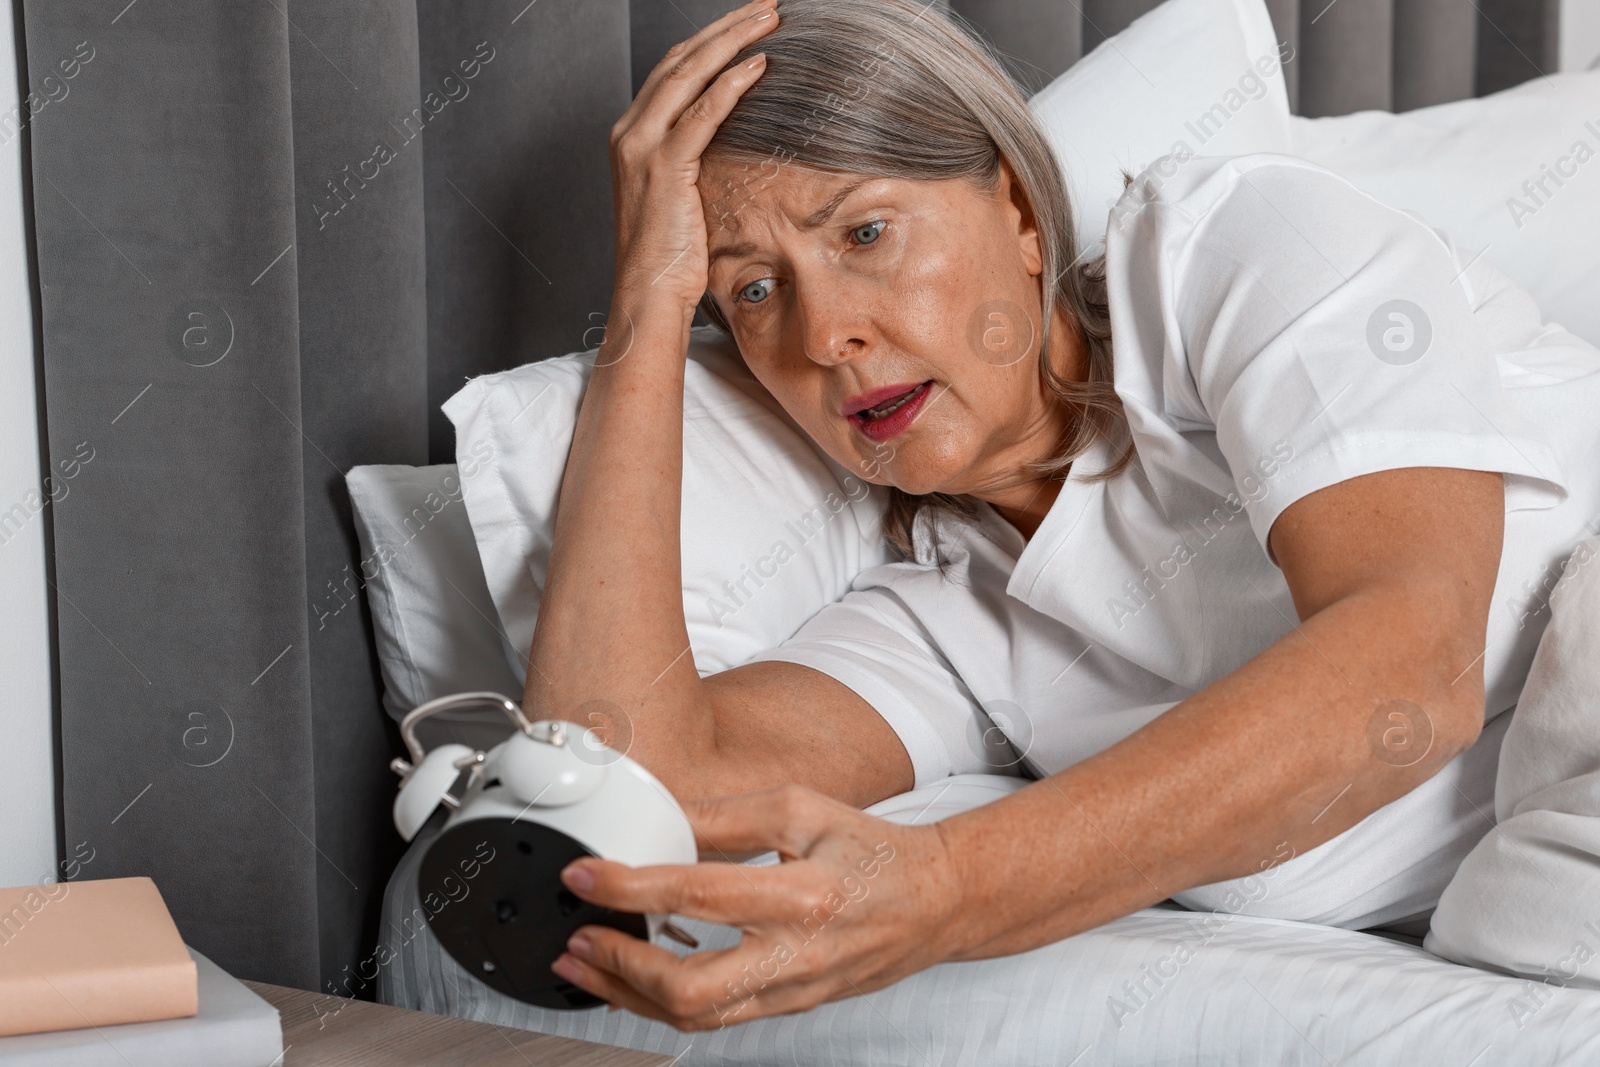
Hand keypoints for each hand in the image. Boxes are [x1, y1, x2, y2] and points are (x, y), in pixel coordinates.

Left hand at [550, 784, 966, 1029]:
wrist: (937, 901)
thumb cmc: (874, 851)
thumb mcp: (802, 808)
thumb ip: (727, 816)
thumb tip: (660, 820)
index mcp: (804, 893)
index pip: (700, 895)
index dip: (631, 888)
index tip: (585, 875)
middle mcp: (799, 953)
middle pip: (693, 989)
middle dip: (621, 969)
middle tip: (576, 939)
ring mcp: (795, 989)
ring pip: (698, 1018)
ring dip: (630, 996)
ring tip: (585, 966)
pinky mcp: (792, 1006)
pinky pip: (717, 1020)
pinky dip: (663, 1005)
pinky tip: (632, 983)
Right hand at [608, 0, 777, 315]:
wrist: (648, 293)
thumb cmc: (670, 256)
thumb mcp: (681, 196)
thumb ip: (694, 160)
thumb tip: (734, 140)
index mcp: (631, 135)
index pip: (672, 70)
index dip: (710, 41)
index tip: (747, 24)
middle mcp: (630, 132)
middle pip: (680, 59)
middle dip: (725, 28)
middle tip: (766, 7)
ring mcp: (643, 147)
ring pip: (690, 74)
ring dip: (733, 42)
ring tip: (769, 22)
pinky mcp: (664, 167)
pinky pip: (702, 113)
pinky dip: (731, 85)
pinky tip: (758, 66)